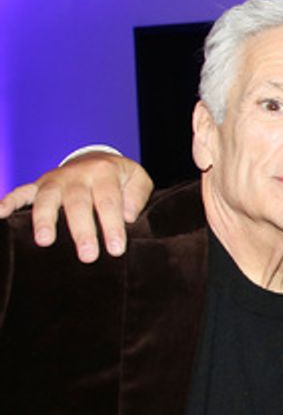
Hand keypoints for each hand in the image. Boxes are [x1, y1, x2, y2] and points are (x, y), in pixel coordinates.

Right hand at [0, 150, 152, 260]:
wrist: (97, 159)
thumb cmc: (121, 178)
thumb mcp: (138, 179)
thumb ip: (137, 196)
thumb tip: (128, 216)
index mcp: (104, 172)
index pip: (109, 202)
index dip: (112, 226)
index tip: (116, 250)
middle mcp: (76, 175)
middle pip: (77, 203)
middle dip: (82, 230)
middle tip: (88, 255)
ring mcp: (54, 180)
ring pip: (46, 199)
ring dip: (44, 220)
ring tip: (45, 242)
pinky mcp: (37, 185)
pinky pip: (20, 192)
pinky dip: (8, 202)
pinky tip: (0, 214)